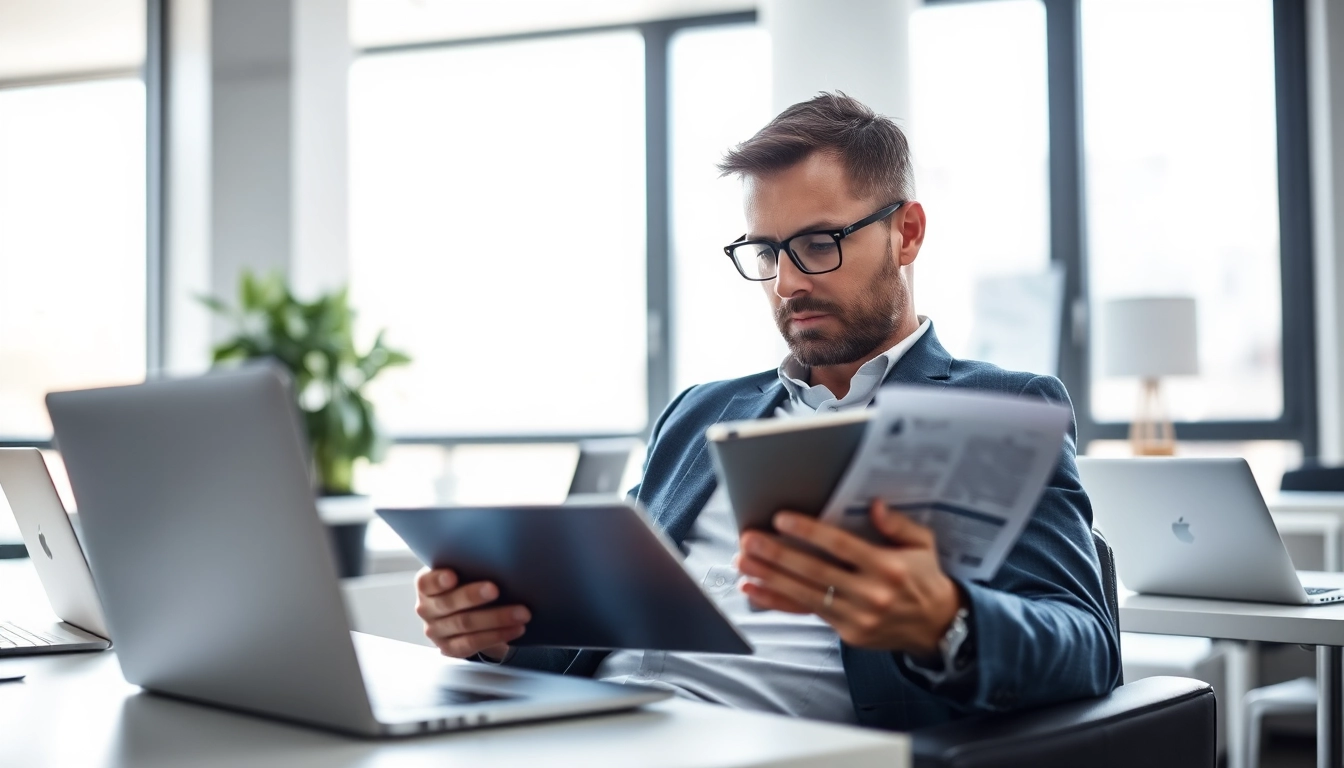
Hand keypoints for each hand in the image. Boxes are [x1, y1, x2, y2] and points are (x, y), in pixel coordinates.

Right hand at [415, 567, 530, 658]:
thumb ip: (469, 566)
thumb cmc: (467, 585)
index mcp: (426, 587)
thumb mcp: (462, 573)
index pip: (426, 583)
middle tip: (496, 590)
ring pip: (465, 625)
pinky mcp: (450, 649)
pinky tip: (516, 629)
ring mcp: (437, 631)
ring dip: (496, 618)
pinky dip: (497, 636)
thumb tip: (501, 557)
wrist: (465, 616)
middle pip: (449, 604)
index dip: (439, 580)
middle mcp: (427, 610)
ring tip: (521, 613)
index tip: (453, 576)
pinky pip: (473, 644)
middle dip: (473, 596)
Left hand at [737, 499, 962, 655]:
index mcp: (889, 567)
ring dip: (769, 577)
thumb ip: (897, 523)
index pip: (842, 546)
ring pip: (805, 594)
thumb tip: (873, 505)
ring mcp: (858, 616)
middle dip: (778, 555)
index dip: (810, 532)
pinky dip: (776, 601)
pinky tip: (752, 590)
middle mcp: (871, 593)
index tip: (781, 519)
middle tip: (749, 539)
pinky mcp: (848, 632)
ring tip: (742, 562)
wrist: (937, 626)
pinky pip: (807, 612)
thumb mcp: (922, 543)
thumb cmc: (924, 576)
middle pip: (816, 571)